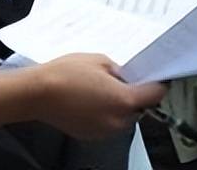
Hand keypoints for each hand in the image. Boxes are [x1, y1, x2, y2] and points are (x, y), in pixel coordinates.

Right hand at [32, 54, 166, 140]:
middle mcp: (117, 121)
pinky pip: (109, 124)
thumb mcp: (100, 61)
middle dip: (138, 95)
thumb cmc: (65, 74)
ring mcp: (104, 131)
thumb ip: (121, 71)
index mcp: (124, 100)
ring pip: (126, 119)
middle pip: (141, 109)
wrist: (37, 93)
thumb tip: (128, 78)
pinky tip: (93, 100)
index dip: (158, 84)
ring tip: (105, 89)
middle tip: (126, 79)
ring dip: (123, 106)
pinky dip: (108, 114)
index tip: (158, 78)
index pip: (155, 95)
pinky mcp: (91, 135)